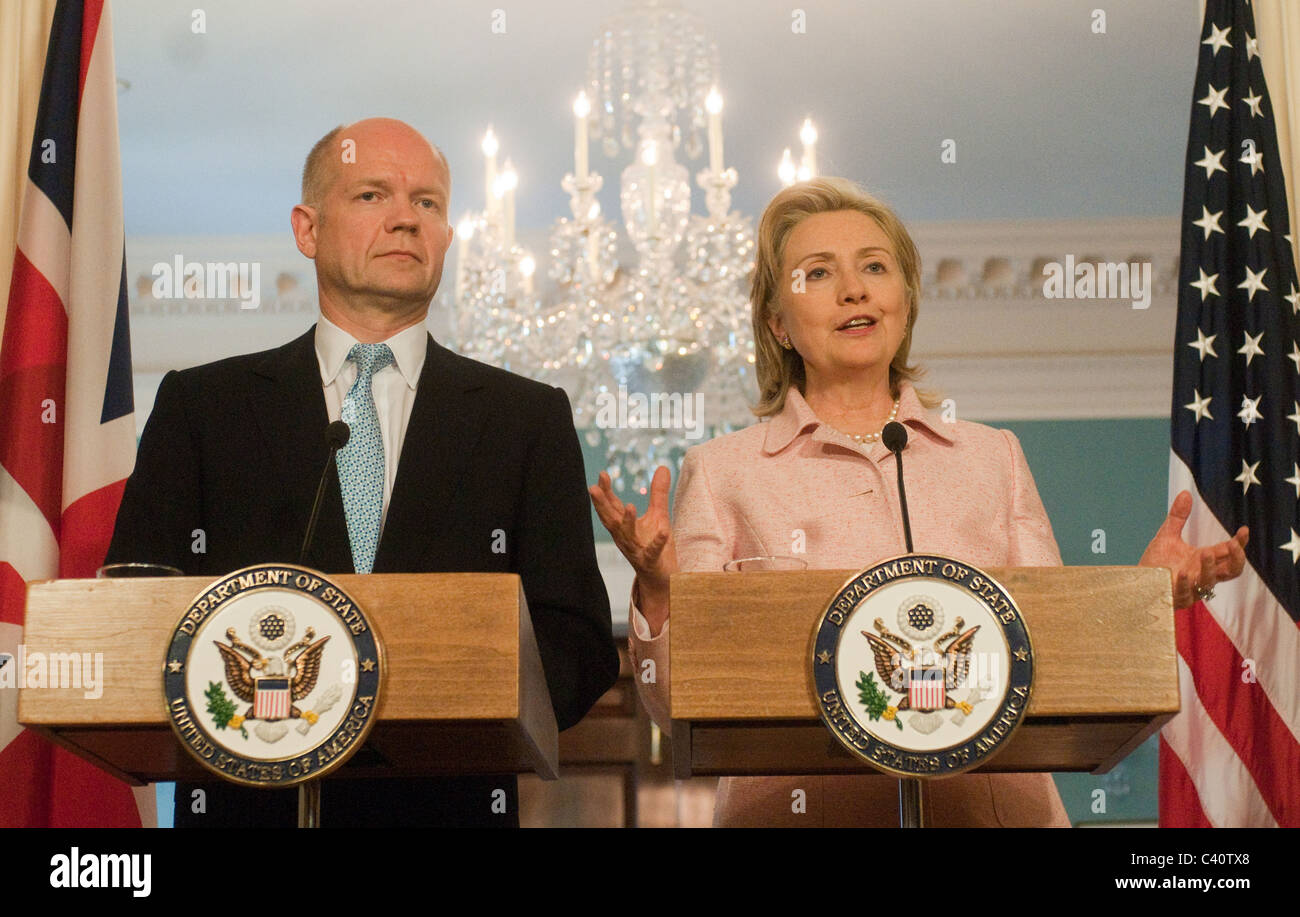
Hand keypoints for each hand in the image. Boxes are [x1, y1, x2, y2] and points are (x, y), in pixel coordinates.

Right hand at [588, 467, 678, 590]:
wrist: (661, 578)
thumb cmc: (655, 545)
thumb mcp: (658, 515)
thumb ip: (658, 493)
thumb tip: (663, 467)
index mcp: (624, 526)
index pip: (612, 506)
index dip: (605, 491)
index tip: (602, 475)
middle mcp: (625, 537)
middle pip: (611, 519)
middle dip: (602, 504)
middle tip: (593, 488)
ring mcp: (637, 550)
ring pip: (628, 536)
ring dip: (627, 522)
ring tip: (631, 506)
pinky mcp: (651, 561)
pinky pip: (653, 552)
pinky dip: (657, 542)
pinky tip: (664, 532)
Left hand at [1139, 490, 1248, 607]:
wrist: (1136, 582)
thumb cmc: (1156, 563)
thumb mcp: (1167, 536)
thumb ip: (1178, 517)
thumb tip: (1186, 492)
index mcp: (1203, 560)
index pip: (1229, 552)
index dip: (1239, 543)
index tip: (1243, 530)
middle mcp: (1202, 574)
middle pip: (1232, 571)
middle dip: (1237, 559)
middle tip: (1234, 545)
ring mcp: (1192, 588)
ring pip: (1210, 582)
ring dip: (1210, 568)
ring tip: (1205, 553)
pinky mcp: (1177, 598)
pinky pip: (1186, 594)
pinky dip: (1186, 584)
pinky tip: (1183, 573)